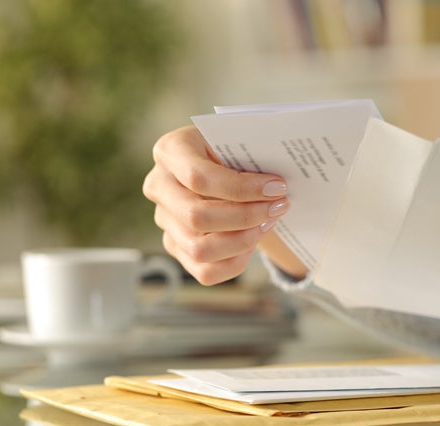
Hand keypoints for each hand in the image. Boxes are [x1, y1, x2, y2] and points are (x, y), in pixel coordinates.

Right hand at [143, 126, 293, 284]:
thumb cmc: (235, 149)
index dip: (242, 188)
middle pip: (197, 217)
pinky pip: (205, 271)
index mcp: (170, 151)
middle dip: (246, 217)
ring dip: (243, 241)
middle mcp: (159, 186)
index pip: (199, 177)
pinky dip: (235, 262)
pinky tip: (253, 242)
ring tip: (268, 224)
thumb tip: (279, 184)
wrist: (225, 164)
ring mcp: (164, 220)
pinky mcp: (176, 246)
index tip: (278, 187)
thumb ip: (253, 152)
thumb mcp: (240, 139)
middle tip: (279, 207)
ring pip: (199, 250)